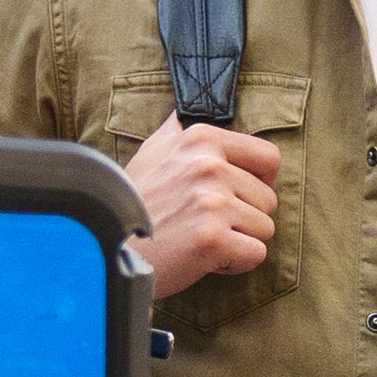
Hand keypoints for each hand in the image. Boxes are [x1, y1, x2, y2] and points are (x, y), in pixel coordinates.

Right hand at [129, 114, 280, 295]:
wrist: (107, 249)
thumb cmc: (134, 203)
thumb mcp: (151, 153)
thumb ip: (176, 133)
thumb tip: (181, 113)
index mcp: (201, 139)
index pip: (269, 158)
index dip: (261, 182)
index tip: (240, 196)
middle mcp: (209, 166)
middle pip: (269, 199)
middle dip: (245, 218)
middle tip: (206, 224)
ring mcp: (212, 202)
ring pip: (265, 228)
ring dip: (239, 241)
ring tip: (202, 240)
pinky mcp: (212, 238)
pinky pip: (255, 253)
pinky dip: (235, 263)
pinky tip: (205, 258)